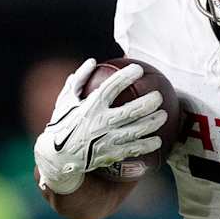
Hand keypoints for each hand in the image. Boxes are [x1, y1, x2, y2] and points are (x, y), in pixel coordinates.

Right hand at [34, 58, 164, 194]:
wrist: (56, 157)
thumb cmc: (62, 124)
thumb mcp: (65, 100)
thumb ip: (79, 80)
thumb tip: (92, 61)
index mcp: (90, 107)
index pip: (111, 88)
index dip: (126, 77)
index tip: (138, 69)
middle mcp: (99, 123)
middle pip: (130, 112)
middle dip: (147, 103)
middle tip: (158, 97)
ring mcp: (106, 140)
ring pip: (134, 131)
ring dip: (151, 123)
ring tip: (163, 116)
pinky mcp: (109, 154)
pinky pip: (131, 150)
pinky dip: (145, 145)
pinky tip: (157, 141)